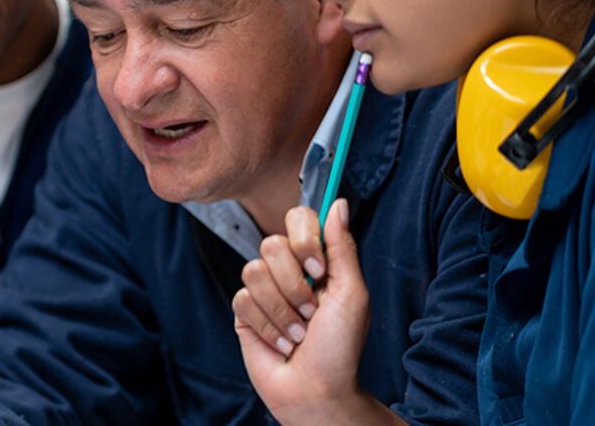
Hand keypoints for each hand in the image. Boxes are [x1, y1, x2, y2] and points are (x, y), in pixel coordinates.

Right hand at [232, 200, 396, 425]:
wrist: (315, 389)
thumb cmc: (340, 348)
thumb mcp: (352, 293)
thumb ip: (342, 247)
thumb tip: (338, 203)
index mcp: (316, 261)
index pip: (298, 219)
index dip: (303, 239)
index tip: (317, 268)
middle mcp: (288, 270)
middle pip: (271, 244)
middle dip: (294, 285)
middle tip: (311, 310)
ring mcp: (264, 290)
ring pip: (254, 271)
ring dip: (282, 310)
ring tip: (298, 331)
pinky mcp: (244, 311)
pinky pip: (242, 299)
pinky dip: (267, 325)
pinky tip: (281, 341)